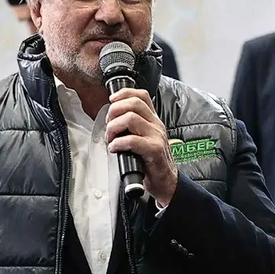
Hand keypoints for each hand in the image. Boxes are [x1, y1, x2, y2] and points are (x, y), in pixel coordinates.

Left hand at [105, 88, 177, 206]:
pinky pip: (132, 140)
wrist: (165, 181)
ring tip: (111, 138)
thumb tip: (110, 119)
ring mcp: (156, 136)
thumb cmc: (151, 161)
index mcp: (153, 120)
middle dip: (114, 110)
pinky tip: (115, 148)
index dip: (124, 93)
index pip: (141, 95)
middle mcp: (156, 125)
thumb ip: (132, 127)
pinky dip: (118, 143)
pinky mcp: (154, 150)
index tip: (112, 100)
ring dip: (114, 127)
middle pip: (134, 103)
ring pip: (131, 118)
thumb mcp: (144, 138)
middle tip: (109, 124)